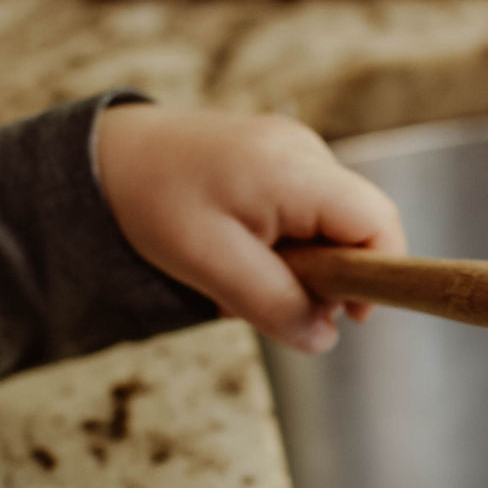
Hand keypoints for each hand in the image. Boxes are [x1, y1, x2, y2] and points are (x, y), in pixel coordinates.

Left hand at [96, 104, 405, 352]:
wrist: (109, 154)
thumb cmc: (153, 200)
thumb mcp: (210, 265)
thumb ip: (273, 303)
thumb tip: (325, 338)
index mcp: (294, 171)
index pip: (377, 221)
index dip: (379, 272)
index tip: (348, 315)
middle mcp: (305, 150)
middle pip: (358, 225)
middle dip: (329, 274)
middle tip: (270, 297)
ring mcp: (295, 148)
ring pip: (331, 223)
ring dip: (301, 262)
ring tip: (242, 271)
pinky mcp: (281, 156)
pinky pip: (307, 210)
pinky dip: (285, 242)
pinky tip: (241, 249)